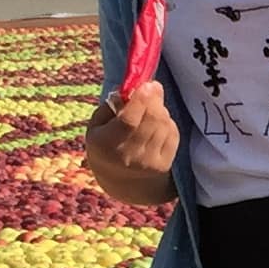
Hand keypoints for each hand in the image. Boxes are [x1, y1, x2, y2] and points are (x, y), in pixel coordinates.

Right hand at [84, 80, 177, 204]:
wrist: (122, 182)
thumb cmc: (106, 145)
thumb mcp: (97, 127)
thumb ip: (110, 107)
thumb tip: (130, 89)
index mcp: (106, 145)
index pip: (128, 122)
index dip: (141, 101)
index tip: (147, 85)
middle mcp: (128, 156)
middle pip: (151, 121)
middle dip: (154, 99)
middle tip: (153, 87)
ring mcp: (148, 162)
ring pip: (163, 125)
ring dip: (160, 109)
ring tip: (151, 107)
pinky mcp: (164, 164)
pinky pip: (172, 134)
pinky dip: (167, 122)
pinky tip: (158, 122)